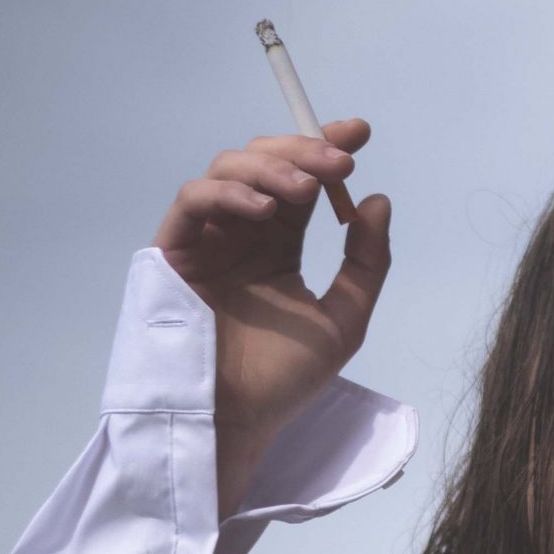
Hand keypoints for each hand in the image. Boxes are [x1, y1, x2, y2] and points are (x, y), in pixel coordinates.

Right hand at [150, 117, 391, 472]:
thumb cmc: (283, 380)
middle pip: (264, 163)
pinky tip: (265, 213)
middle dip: (303, 152)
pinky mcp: (175, 250)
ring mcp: (207, 239)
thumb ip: (365, 264)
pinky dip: (229, 195)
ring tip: (306, 191)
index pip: (301, 181)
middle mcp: (241, 233)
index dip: (325, 147)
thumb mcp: (344, 320)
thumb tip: (378, 202)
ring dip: (271, 169)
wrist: (236, 419)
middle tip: (339, 162)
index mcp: (277, 245)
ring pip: (228, 170)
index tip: (359, 134)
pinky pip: (194, 200)